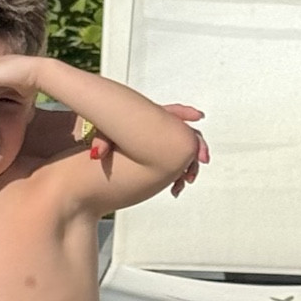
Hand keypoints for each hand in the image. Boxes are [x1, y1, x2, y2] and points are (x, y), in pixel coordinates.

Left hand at [90, 103, 208, 194]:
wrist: (103, 147)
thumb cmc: (104, 132)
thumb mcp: (103, 131)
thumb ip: (102, 139)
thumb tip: (99, 153)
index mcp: (150, 118)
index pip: (172, 113)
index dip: (186, 114)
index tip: (198, 116)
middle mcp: (159, 131)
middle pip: (184, 135)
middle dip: (196, 147)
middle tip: (201, 159)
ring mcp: (161, 146)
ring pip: (182, 154)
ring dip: (188, 166)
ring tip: (187, 180)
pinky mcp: (158, 159)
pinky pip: (174, 166)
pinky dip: (177, 176)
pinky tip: (176, 187)